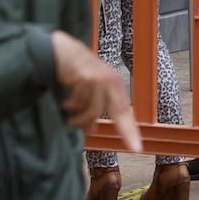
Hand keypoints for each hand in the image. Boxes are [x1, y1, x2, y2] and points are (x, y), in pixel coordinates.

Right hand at [51, 31, 141, 152]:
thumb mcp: (86, 92)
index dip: (130, 131)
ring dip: (79, 118)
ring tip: (70, 120)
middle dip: (127, 131)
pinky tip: (64, 102)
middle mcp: (111, 80)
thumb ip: (89, 109)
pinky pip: (78, 101)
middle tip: (134, 149)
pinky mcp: (86, 77)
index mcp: (113, 85)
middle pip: (121, 111)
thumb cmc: (75, 71)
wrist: (61, 50)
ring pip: (94, 110)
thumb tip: (91, 130)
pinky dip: (70, 105)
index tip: (137, 148)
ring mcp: (100, 78)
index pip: (124, 111)